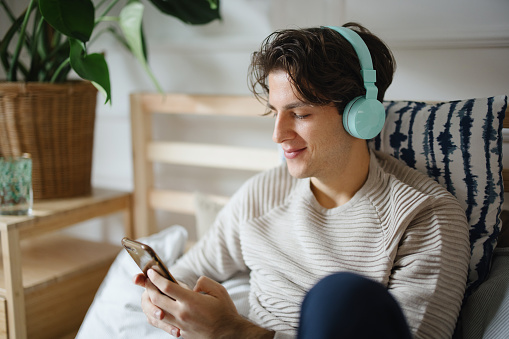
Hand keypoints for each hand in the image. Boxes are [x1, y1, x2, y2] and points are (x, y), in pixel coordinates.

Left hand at [135, 270, 273, 337]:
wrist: (228, 334)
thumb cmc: (225, 310)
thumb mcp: (218, 290)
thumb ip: (203, 282)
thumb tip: (192, 285)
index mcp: (191, 301)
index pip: (167, 287)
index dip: (157, 278)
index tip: (152, 271)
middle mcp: (182, 314)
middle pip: (157, 299)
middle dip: (149, 287)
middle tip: (147, 279)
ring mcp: (180, 325)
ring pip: (157, 312)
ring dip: (150, 301)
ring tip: (150, 292)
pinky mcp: (181, 333)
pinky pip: (163, 323)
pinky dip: (157, 314)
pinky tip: (158, 308)